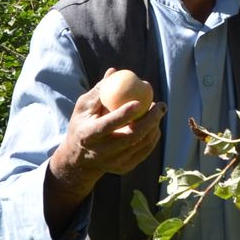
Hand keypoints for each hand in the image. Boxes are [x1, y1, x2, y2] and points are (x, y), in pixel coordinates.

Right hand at [47, 70, 164, 208]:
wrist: (79, 158)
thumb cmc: (82, 124)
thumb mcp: (83, 106)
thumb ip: (100, 90)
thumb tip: (115, 71)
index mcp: (88, 135)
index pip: (108, 125)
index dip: (123, 114)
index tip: (139, 101)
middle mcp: (101, 152)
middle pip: (131, 137)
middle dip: (150, 120)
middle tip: (160, 105)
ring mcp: (114, 162)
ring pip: (141, 144)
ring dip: (154, 126)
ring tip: (157, 110)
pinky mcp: (124, 168)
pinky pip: (144, 151)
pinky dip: (152, 137)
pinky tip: (155, 124)